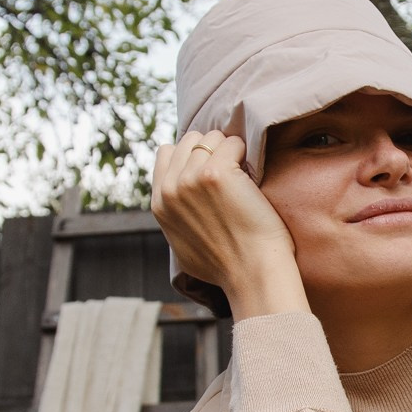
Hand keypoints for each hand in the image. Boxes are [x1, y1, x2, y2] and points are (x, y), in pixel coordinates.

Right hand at [152, 130, 306, 319]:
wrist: (251, 273)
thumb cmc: (226, 265)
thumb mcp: (182, 244)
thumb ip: (176, 217)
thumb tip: (182, 206)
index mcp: (159, 203)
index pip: (166, 152)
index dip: (191, 154)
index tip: (211, 168)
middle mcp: (171, 188)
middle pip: (190, 140)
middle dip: (212, 149)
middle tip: (232, 170)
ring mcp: (191, 178)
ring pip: (211, 137)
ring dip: (230, 149)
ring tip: (243, 174)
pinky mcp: (218, 173)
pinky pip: (233, 143)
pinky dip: (246, 153)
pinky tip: (252, 175)